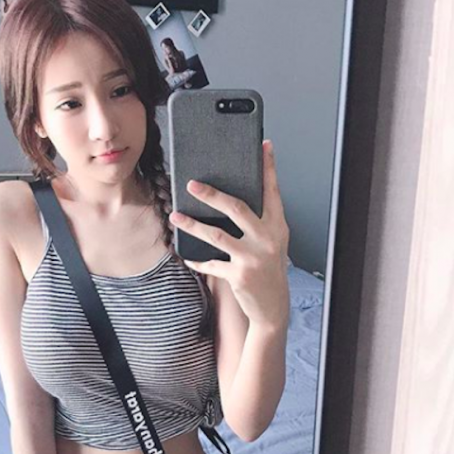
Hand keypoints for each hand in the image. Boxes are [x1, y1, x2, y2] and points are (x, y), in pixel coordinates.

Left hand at [169, 140, 290, 328]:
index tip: (264, 147)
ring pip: (217, 235)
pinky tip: (187, 256)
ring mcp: (253, 258)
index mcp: (277, 227)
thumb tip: (230, 200)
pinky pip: (211, 263)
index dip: (269, 168)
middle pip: (236, 208)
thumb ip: (259, 222)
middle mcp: (267, 240)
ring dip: (193, 225)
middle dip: (211, 195)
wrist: (273, 306)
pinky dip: (197, 260)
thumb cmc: (269, 270)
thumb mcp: (272, 242)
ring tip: (176, 216)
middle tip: (191, 185)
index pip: (272, 192)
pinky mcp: (239, 275)